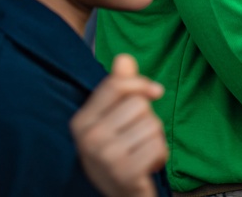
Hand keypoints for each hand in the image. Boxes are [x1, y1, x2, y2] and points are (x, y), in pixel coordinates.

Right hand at [71, 54, 167, 196]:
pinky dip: (160, 155)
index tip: (154, 91)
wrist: (119, 195)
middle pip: (139, 105)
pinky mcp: (124, 173)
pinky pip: (158, 146)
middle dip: (148, 119)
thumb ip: (119, 88)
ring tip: (141, 151)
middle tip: (137, 137)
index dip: (141, 84)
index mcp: (81, 121)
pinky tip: (148, 165)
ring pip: (152, 125)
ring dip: (156, 139)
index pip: (116, 85)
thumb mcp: (113, 119)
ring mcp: (105, 156)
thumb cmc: (119, 151)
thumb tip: (124, 58)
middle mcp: (88, 138)